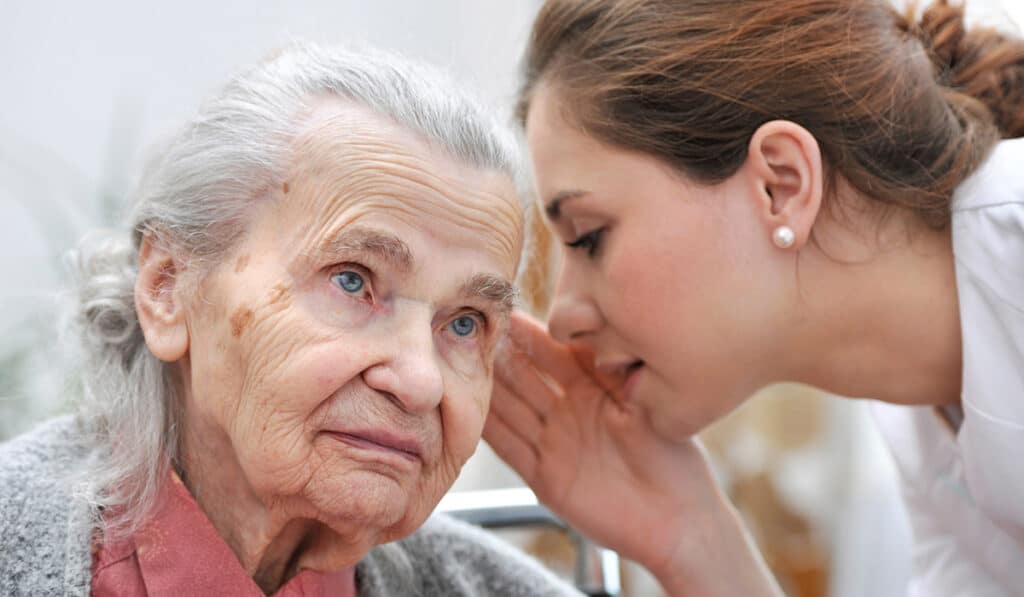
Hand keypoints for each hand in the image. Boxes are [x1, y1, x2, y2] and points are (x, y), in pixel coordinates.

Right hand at [483, 312, 781, 595]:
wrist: (677, 521)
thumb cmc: (675, 460)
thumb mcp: (645, 405)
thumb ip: (614, 371)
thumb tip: (593, 328)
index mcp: (595, 390)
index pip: (555, 354)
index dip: (531, 334)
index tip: (505, 312)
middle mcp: (570, 413)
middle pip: (526, 379)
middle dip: (500, 356)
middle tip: (469, 331)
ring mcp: (556, 445)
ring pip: (512, 410)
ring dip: (489, 389)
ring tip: (459, 363)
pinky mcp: (546, 478)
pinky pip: (511, 449)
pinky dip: (489, 432)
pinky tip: (467, 411)